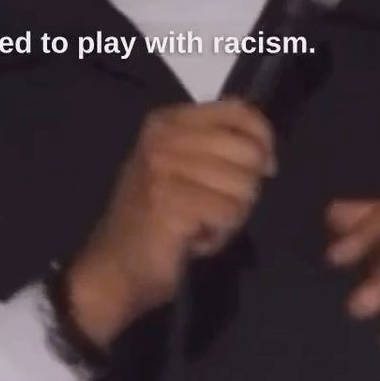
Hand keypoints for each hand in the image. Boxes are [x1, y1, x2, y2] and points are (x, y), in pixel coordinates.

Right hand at [66, 98, 275, 346]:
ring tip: (200, 224)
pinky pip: (228, 214)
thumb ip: (217, 147)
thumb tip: (265, 151)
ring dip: (231, 215)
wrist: (113, 269)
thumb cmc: (154, 220)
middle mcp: (163, 138)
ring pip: (243, 187)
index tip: (264, 167)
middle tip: (215, 208)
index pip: (238, 111)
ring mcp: (163, 169)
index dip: (262, 138)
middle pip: (247, 153)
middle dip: (244, 188)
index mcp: (167, 121)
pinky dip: (220, 234)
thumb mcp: (182, 167)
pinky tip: (194, 239)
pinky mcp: (170, 203)